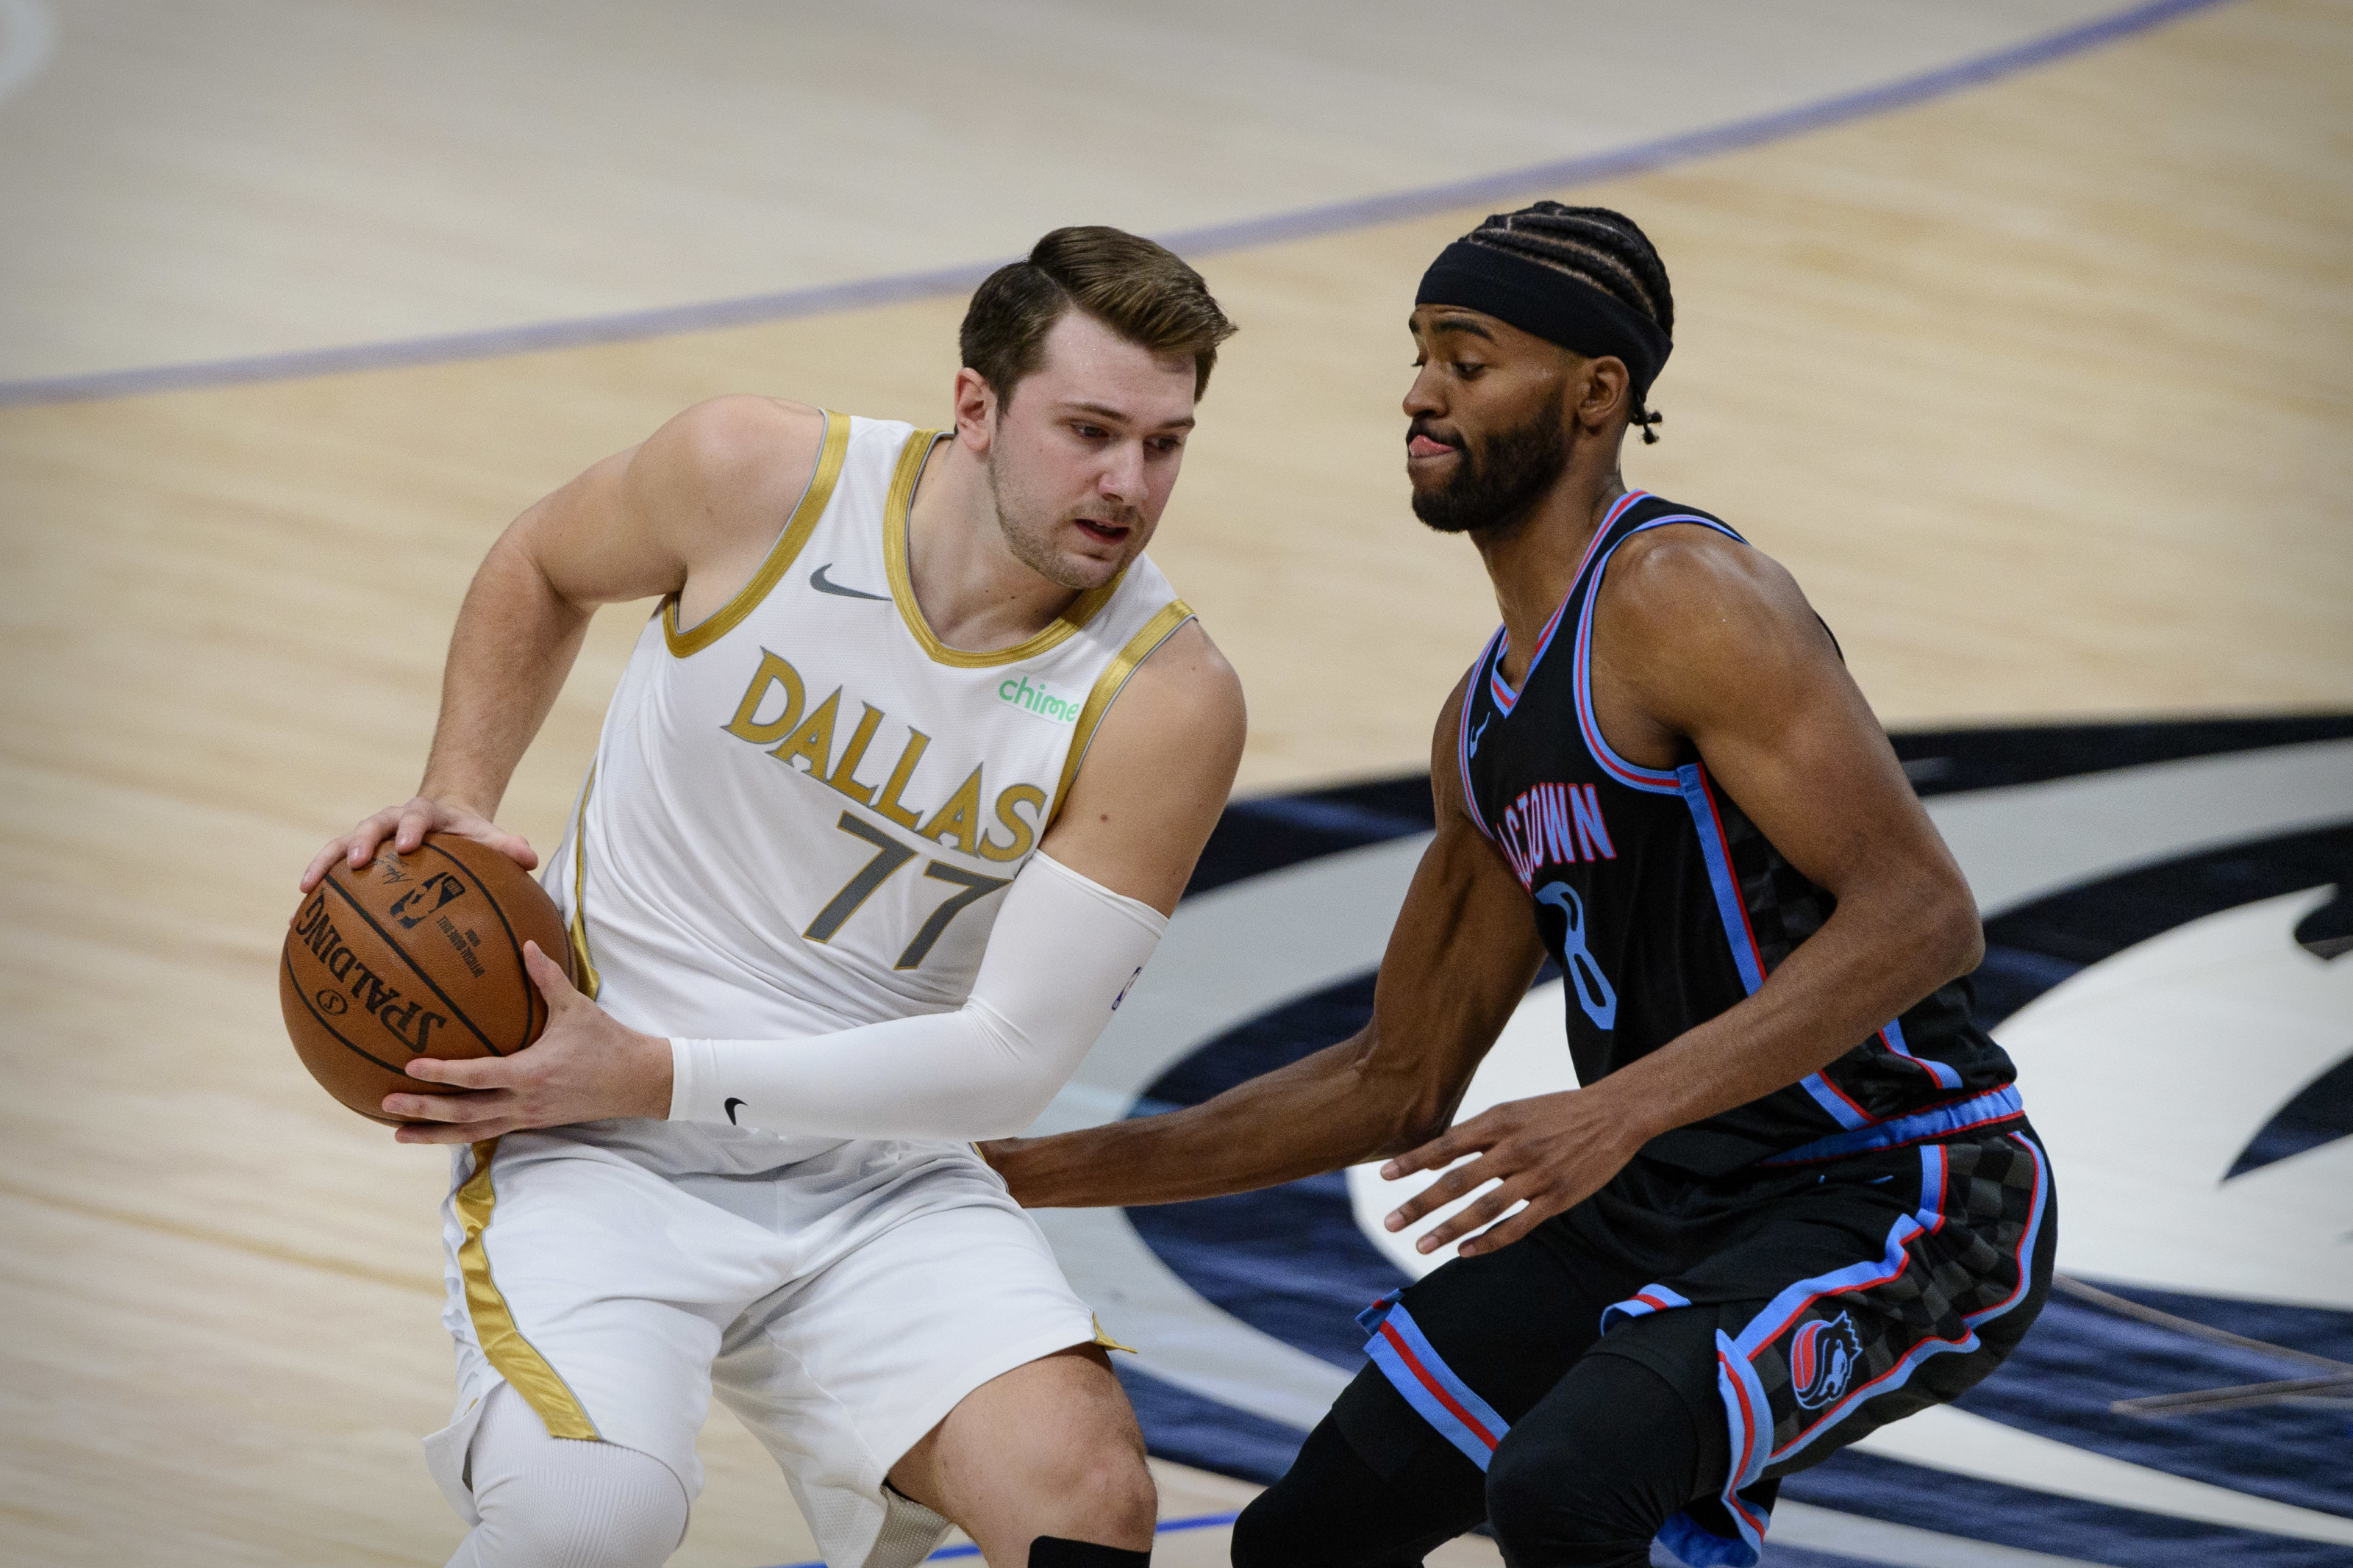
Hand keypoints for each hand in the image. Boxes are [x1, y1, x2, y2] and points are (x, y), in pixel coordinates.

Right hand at [300, 794, 535, 891]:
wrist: (443, 819)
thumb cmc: (467, 835)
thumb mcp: (487, 836)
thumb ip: (506, 845)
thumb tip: (530, 857)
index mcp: (421, 814)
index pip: (414, 814)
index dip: (408, 826)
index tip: (406, 844)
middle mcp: (388, 822)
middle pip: (368, 826)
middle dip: (360, 843)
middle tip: (355, 863)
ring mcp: (367, 839)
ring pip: (338, 847)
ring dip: (322, 866)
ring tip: (305, 892)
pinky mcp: (352, 858)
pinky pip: (329, 874)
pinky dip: (314, 895)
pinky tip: (294, 923)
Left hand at [385, 943, 672, 1141]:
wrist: (638, 1081)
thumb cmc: (607, 1041)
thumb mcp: (577, 1007)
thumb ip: (548, 977)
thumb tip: (526, 944)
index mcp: (531, 1072)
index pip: (477, 1076)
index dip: (441, 1074)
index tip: (410, 1067)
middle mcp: (525, 1101)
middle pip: (465, 1113)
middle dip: (424, 1111)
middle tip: (386, 1103)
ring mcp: (528, 1116)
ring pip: (473, 1132)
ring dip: (434, 1134)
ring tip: (399, 1134)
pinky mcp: (533, 1123)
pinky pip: (489, 1133)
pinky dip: (460, 1135)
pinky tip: (439, 1133)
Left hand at [1379, 1089, 1648, 1258]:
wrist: (1613, 1114)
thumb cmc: (1556, 1112)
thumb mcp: (1513, 1112)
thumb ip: (1474, 1136)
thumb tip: (1432, 1158)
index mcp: (1499, 1121)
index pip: (1446, 1144)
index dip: (1413, 1161)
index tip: (1383, 1176)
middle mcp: (1513, 1148)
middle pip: (1458, 1181)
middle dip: (1421, 1204)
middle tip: (1390, 1223)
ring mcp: (1536, 1175)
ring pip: (1483, 1209)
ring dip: (1448, 1230)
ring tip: (1421, 1245)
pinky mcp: (1556, 1198)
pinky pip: (1517, 1226)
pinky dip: (1488, 1241)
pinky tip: (1465, 1252)